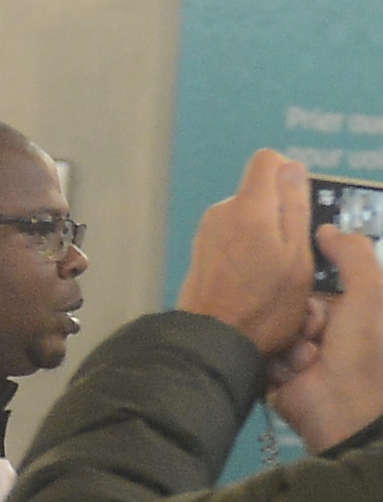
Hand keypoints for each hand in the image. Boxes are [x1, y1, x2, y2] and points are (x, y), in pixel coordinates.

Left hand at [178, 151, 312, 356]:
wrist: (213, 340)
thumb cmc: (263, 306)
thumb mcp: (297, 257)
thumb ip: (295, 207)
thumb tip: (292, 168)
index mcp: (249, 207)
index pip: (267, 160)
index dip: (289, 174)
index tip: (300, 204)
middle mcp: (222, 211)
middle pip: (259, 191)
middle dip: (281, 213)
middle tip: (294, 253)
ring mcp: (208, 230)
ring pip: (249, 216)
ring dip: (267, 236)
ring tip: (274, 274)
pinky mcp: (202, 248)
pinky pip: (235, 236)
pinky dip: (249, 250)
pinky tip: (255, 280)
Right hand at [268, 227, 382, 451]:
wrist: (345, 409)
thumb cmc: (366, 348)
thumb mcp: (371, 291)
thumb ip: (351, 254)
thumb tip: (325, 228)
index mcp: (357, 308)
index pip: (325, 279)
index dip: (314, 276)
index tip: (299, 270)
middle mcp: (333, 329)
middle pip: (297, 301)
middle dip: (303, 312)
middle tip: (315, 328)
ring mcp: (306, 352)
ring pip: (278, 326)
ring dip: (290, 339)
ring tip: (306, 356)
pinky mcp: (282, 373)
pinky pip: (267, 352)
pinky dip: (278, 360)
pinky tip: (293, 372)